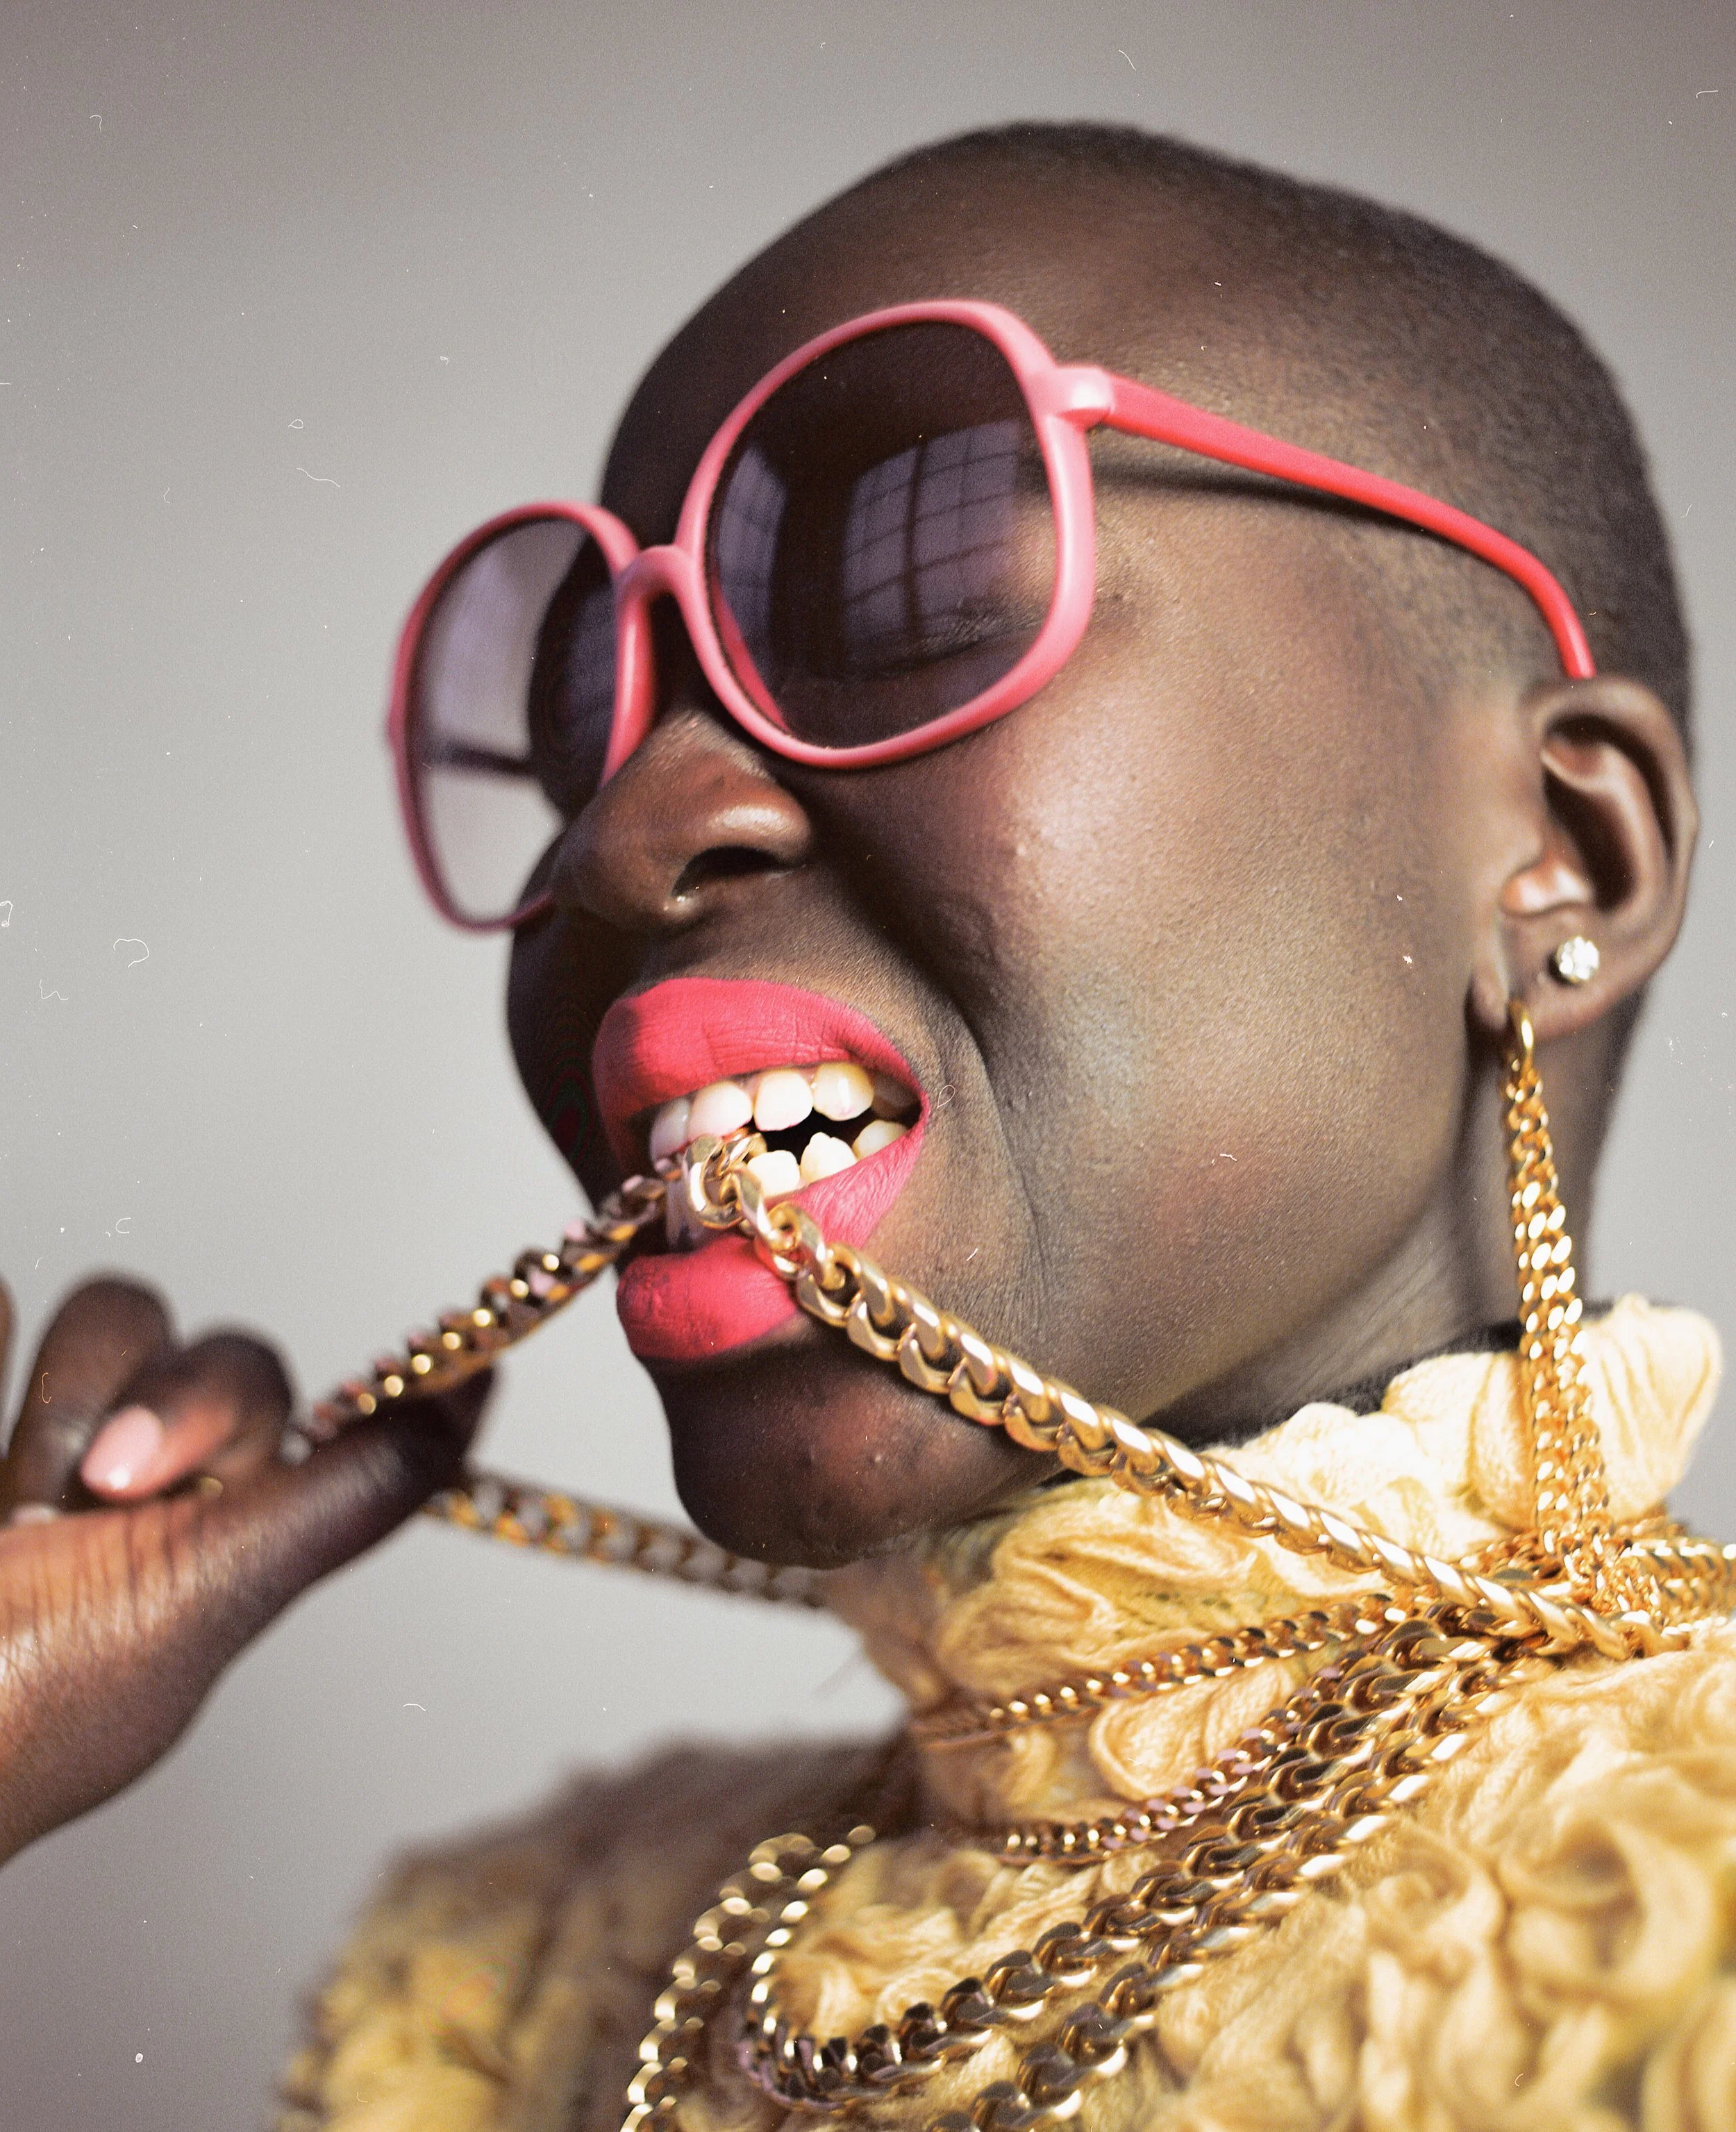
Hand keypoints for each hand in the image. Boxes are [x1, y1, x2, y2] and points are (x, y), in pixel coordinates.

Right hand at [0, 1274, 486, 1865]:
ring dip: (74, 1390)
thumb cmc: (0, 1717)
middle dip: (181, 1404)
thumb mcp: (182, 1614)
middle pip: (229, 1356)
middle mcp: (149, 1492)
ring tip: (10, 1507)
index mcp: (226, 1553)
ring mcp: (46, 1441)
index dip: (409, 1381)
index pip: (353, 1432)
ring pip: (122, 1316)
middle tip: (100, 1487)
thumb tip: (467, 1409)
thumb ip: (325, 1503)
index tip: (472, 1346)